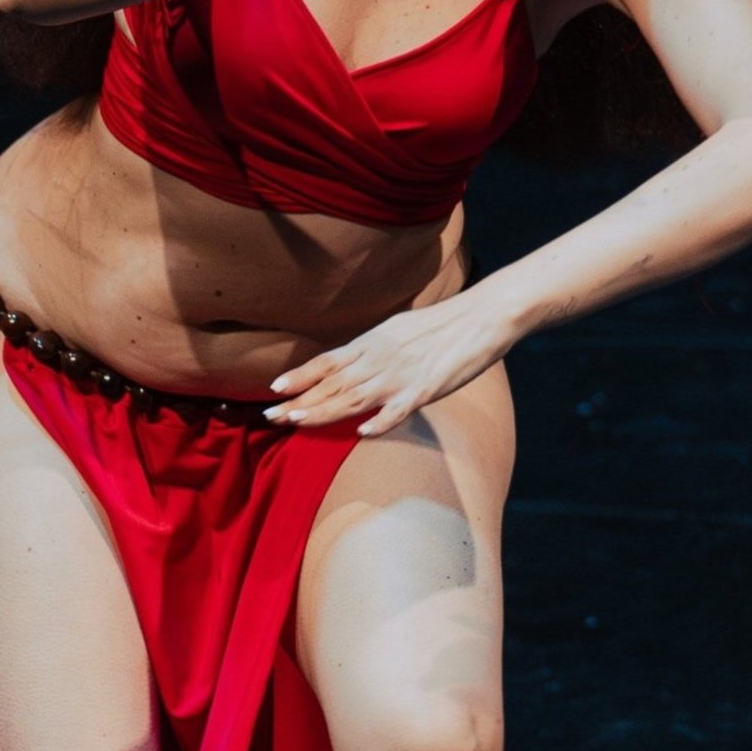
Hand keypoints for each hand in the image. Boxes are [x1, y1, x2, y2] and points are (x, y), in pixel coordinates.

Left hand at [262, 290, 511, 436]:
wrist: (480, 317)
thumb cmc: (441, 325)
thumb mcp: (398, 331)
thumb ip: (373, 349)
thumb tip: (352, 361)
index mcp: (372, 343)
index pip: (327, 362)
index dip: (300, 376)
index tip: (274, 388)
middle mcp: (379, 359)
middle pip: (332, 384)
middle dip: (300, 401)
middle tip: (270, 415)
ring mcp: (401, 375)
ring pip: (355, 397)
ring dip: (324, 411)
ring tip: (298, 422)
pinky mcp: (426, 389)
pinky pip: (400, 409)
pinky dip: (381, 421)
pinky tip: (363, 433)